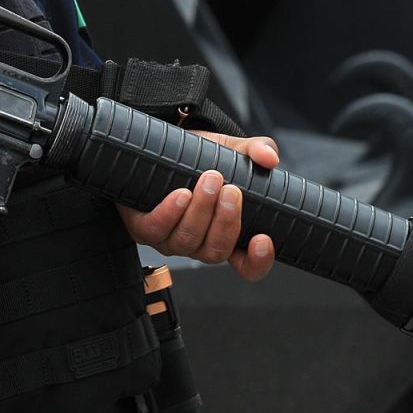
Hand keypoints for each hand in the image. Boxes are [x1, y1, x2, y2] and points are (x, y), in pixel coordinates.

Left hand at [115, 132, 279, 281]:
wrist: (163, 148)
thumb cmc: (201, 158)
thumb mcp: (232, 151)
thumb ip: (257, 151)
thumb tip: (269, 157)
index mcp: (226, 234)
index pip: (247, 265)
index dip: (257, 261)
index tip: (262, 239)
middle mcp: (199, 242)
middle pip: (216, 251)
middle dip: (226, 222)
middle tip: (231, 190)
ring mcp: (171, 239)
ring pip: (188, 241)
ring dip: (200, 211)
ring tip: (210, 179)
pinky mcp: (144, 227)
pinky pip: (155, 230)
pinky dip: (170, 213)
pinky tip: (181, 194)